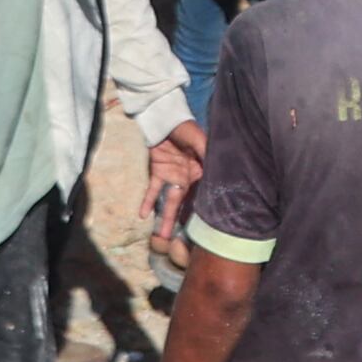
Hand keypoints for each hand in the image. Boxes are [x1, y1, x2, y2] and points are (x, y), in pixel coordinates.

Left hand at [142, 119, 204, 245]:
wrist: (165, 117)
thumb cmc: (186, 128)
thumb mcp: (200, 141)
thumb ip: (208, 156)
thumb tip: (218, 174)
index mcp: (203, 171)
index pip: (205, 194)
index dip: (206, 210)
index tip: (207, 227)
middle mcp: (189, 178)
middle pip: (188, 203)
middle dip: (186, 222)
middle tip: (184, 243)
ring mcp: (173, 177)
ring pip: (171, 202)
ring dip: (167, 219)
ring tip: (163, 237)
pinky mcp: (158, 173)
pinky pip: (153, 190)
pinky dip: (148, 201)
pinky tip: (144, 215)